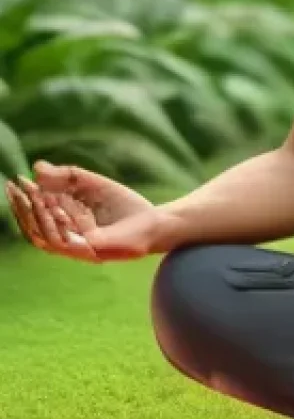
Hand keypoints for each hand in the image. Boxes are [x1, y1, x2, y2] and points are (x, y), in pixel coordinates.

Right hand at [3, 161, 172, 262]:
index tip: (15, 181)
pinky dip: (60, 223)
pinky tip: (56, 205)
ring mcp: (80, 251)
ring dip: (39, 216)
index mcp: (66, 232)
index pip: (34, 221)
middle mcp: (69, 244)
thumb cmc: (123, 206)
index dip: (22, 203)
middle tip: (19, 189)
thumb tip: (36, 167)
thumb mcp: (93, 185)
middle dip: (24, 209)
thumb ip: (67, 177)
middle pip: (35, 232)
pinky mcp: (95, 251)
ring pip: (48, 239)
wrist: (155, 220)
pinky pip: (70, 242)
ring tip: (36, 195)